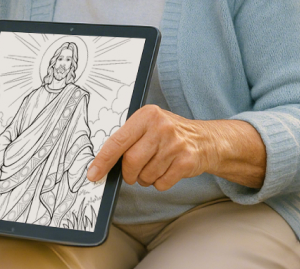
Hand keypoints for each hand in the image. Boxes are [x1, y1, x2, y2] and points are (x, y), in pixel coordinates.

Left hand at [87, 105, 212, 191]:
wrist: (206, 139)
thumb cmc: (169, 133)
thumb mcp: (149, 125)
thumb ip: (128, 138)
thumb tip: (103, 162)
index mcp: (146, 115)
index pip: (117, 141)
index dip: (103, 160)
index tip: (93, 174)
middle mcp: (161, 127)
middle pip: (131, 161)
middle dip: (128, 173)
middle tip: (132, 174)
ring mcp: (175, 144)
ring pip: (146, 175)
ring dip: (145, 179)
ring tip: (154, 168)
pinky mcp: (186, 161)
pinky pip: (161, 183)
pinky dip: (159, 183)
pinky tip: (166, 171)